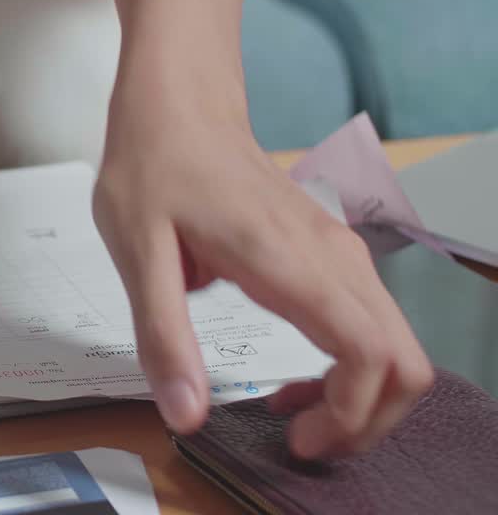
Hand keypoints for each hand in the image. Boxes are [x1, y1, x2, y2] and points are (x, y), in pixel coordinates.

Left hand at [92, 75, 433, 458]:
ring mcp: (338, 252)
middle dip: (367, 421)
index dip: (348, 416)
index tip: (296, 439)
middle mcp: (332, 257)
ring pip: (397, 345)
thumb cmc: (156, 164)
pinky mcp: (329, 252)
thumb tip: (186, 413)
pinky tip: (293, 378)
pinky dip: (350, 368)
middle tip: (303, 442)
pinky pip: (370, 325)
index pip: (369, 355)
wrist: (179, 101)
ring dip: (360, 397)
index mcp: (289, 261)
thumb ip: (163, 336)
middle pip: (406, 361)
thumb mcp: (136, 253)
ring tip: (293, 415)